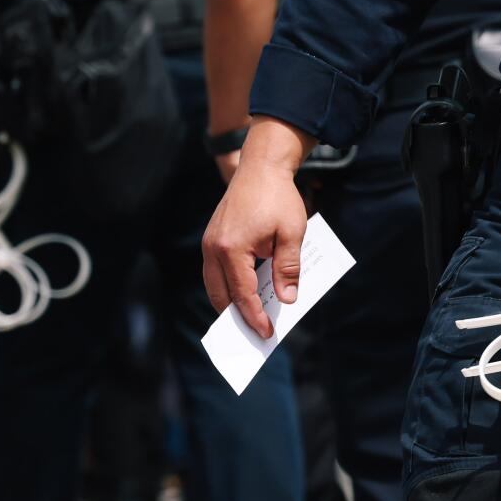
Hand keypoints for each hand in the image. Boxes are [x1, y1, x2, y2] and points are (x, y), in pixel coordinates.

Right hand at [202, 147, 307, 337]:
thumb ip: (287, 268)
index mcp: (232, 249)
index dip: (255, 316)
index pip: (242, 294)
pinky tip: (242, 292)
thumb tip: (286, 299)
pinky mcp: (211, 238)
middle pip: (220, 295)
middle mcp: (213, 249)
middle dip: (237, 316)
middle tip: (254, 332)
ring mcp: (209, 243)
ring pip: (213, 285)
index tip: (266, 333)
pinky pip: (214, 271)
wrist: (261, 167)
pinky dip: (226, 285)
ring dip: (229, 302)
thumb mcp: (292, 232)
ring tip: (248, 318)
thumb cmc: (279, 198)